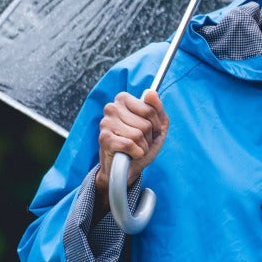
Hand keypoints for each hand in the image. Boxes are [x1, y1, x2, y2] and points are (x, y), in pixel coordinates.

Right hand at [94, 89, 168, 210]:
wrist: (126, 169)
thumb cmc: (140, 145)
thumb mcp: (156, 127)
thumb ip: (157, 109)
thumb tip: (150, 92)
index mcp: (123, 99)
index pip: (151, 110)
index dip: (155, 126)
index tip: (149, 131)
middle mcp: (112, 107)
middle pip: (146, 124)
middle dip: (148, 138)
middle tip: (139, 142)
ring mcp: (106, 122)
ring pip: (138, 135)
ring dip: (142, 147)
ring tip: (134, 148)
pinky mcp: (103, 138)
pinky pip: (130, 145)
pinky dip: (135, 154)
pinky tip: (129, 154)